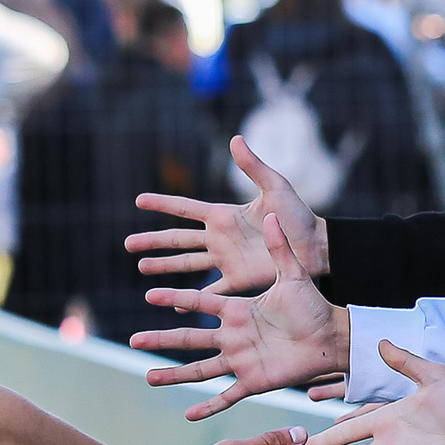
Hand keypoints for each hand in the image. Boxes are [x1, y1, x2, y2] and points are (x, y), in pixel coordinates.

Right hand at [125, 136, 329, 291]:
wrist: (316, 246)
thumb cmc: (298, 215)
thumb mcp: (275, 186)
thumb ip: (253, 166)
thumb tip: (235, 138)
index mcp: (224, 214)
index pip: (185, 208)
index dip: (163, 204)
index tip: (138, 201)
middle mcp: (220, 238)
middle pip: (178, 239)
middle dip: (153, 242)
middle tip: (128, 245)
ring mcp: (227, 260)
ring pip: (187, 264)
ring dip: (164, 267)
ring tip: (142, 268)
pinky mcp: (238, 280)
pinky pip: (211, 290)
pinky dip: (193, 298)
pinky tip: (175, 306)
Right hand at [131, 216, 349, 418]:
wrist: (332, 337)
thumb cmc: (314, 305)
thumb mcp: (294, 274)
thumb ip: (280, 247)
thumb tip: (273, 214)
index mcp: (238, 309)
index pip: (199, 302)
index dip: (175, 299)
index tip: (149, 294)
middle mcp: (233, 335)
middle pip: (189, 338)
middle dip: (161, 340)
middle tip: (133, 341)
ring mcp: (241, 360)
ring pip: (200, 369)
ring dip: (174, 375)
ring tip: (149, 378)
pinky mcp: (255, 381)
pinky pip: (227, 396)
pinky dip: (209, 406)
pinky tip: (189, 414)